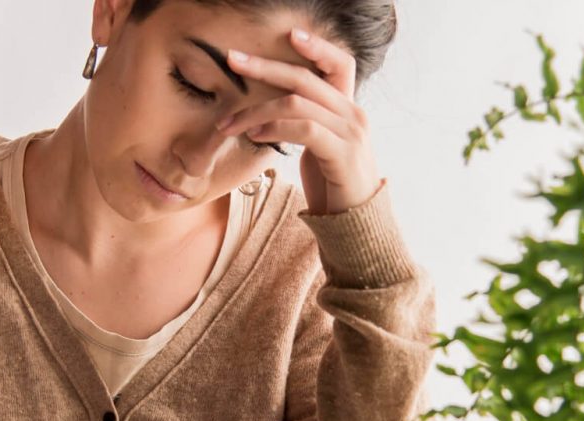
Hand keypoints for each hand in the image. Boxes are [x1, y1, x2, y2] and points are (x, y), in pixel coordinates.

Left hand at [216, 27, 382, 214]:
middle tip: (233, 59)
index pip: (340, 63)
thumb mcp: (321, 147)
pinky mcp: (342, 154)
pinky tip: (254, 136)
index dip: (316, 46)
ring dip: (255, 111)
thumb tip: (273, 109)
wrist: (355, 224)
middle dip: (264, 67)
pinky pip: (302, 129)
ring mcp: (350, 133)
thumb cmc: (333, 186)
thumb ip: (307, 123)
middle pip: (305, 78)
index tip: (289, 34)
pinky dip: (272, 128)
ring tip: (229, 123)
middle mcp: (354, 115)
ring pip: (296, 103)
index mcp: (349, 109)